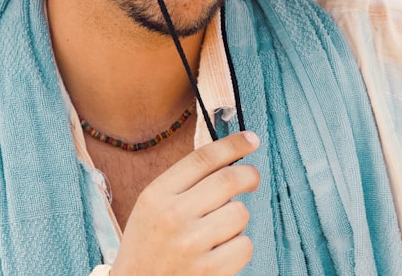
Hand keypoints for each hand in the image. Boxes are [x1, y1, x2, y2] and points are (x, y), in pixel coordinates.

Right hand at [111, 131, 260, 274]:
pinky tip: (222, 252)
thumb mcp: (152, 207)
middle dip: (249, 175)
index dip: (233, 145)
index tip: (251, 140)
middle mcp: (173, 216)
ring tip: (220, 230)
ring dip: (237, 218)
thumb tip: (228, 158)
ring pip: (240, 213)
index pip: (203, 159)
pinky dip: (240, 246)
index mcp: (156, 195)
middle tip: (252, 179)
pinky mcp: (209, 271)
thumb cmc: (149, 246)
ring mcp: (192, 245)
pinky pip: (245, 245)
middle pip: (228, 180)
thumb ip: (183, 183)